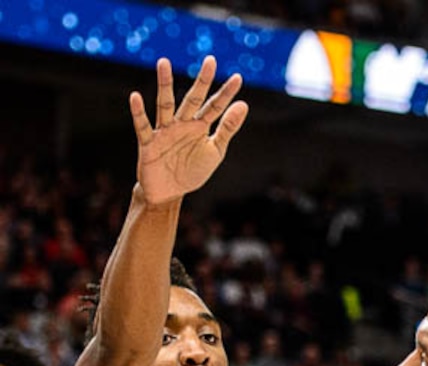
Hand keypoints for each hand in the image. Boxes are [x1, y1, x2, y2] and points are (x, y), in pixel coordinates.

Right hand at [130, 55, 247, 204]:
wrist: (168, 193)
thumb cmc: (191, 171)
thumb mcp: (214, 152)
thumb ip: (227, 129)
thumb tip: (244, 105)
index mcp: (199, 127)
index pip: (215, 107)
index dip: (226, 94)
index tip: (238, 78)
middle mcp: (182, 124)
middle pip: (193, 100)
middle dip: (202, 82)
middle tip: (211, 61)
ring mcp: (164, 132)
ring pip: (165, 105)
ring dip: (164, 85)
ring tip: (163, 63)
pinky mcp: (148, 144)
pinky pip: (143, 127)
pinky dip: (138, 113)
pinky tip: (135, 97)